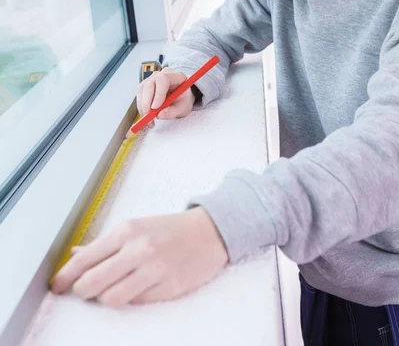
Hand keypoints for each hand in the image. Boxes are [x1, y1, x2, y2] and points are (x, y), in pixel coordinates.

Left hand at [51, 207, 228, 306]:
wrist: (209, 232)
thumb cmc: (169, 229)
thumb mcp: (135, 226)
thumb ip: (104, 243)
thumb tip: (75, 255)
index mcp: (127, 230)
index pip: (85, 259)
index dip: (65, 276)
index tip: (57, 285)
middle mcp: (139, 249)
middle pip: (92, 283)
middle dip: (81, 291)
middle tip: (81, 291)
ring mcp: (155, 270)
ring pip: (111, 299)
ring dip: (105, 298)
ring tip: (111, 289)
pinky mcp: (169, 288)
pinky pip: (136, 304)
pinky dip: (131, 299)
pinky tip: (136, 288)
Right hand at [137, 68, 195, 128]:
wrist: (180, 98)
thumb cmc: (182, 100)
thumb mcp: (183, 107)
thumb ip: (173, 111)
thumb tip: (160, 115)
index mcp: (176, 76)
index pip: (163, 79)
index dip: (158, 93)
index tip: (155, 107)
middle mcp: (162, 74)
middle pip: (149, 84)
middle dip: (146, 102)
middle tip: (149, 117)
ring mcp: (152, 79)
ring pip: (141, 90)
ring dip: (142, 106)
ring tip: (149, 120)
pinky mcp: (145, 86)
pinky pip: (139, 95)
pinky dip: (141, 107)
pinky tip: (147, 116)